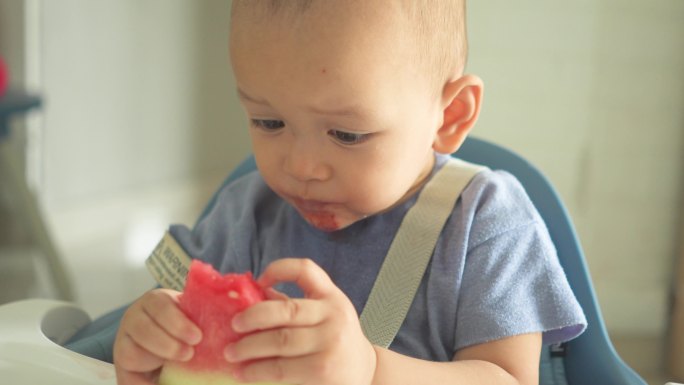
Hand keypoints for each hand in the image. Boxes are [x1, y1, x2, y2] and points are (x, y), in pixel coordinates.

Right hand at [113, 289, 201, 384]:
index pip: (160, 305)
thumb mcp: (191, 317)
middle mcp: (134, 317)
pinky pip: (125, 375)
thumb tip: (224, 322)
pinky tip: (157, 382)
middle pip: (143, 329)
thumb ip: (200, 317)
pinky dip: (142, 383)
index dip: (178, 322)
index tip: (197, 337)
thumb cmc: (186, 326)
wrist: (169, 340)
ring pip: (131, 352)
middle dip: (167, 344)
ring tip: (173, 366)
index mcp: (154, 301)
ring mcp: (124, 339)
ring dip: (155, 361)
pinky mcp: (120, 363)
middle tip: (189, 354)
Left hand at [223, 258, 376, 384]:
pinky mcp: (321, 370)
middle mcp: (333, 315)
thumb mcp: (323, 316)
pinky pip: (281, 369)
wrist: (364, 373)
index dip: (279, 269)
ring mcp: (329, 343)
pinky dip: (258, 371)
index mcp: (331, 296)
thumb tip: (248, 296)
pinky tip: (246, 372)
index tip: (259, 280)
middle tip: (234, 324)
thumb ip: (292, 306)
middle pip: (285, 310)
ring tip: (231, 353)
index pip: (306, 270)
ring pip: (279, 341)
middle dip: (253, 316)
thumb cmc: (334, 340)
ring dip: (249, 347)